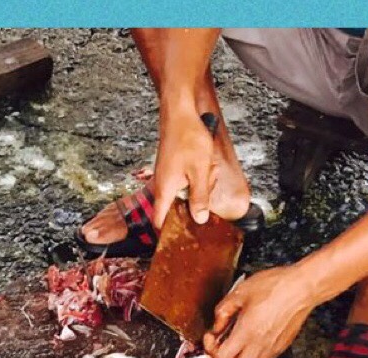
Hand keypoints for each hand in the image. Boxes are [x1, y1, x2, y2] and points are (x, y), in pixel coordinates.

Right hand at [151, 107, 216, 226]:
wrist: (180, 112)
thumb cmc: (188, 138)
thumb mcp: (200, 170)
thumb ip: (199, 197)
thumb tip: (199, 219)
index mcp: (165, 191)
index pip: (160, 222)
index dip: (169, 232)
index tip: (183, 235)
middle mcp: (162, 187)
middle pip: (179, 208)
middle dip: (198, 200)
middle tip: (207, 181)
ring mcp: (167, 177)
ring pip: (186, 193)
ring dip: (201, 183)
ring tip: (207, 166)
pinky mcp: (173, 169)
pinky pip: (187, 180)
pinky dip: (198, 174)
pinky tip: (204, 162)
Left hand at [203, 264, 315, 357]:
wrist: (302, 288)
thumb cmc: (275, 286)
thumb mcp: (241, 292)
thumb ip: (223, 311)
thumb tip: (216, 326)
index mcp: (247, 332)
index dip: (210, 349)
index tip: (211, 336)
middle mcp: (258, 347)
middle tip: (218, 351)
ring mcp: (269, 351)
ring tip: (232, 349)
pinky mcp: (278, 350)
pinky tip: (247, 344)